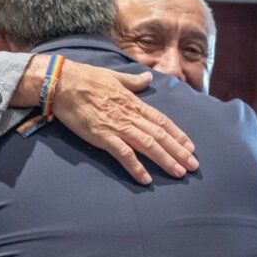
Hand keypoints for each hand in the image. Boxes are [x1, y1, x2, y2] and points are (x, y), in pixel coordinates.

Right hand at [50, 60, 198, 184]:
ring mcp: (117, 126)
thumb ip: (133, 81)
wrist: (62, 83)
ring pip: (148, 145)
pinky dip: (136, 167)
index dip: (178, 134)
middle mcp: (130, 115)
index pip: (162, 121)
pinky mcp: (102, 136)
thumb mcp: (114, 77)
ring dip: (165, 160)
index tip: (191, 147)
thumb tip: (147, 78)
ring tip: (179, 173)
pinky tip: (146, 180)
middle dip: (178, 151)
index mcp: (133, 102)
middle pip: (160, 135)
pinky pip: (123, 154)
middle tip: (194, 166)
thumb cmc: (86, 78)